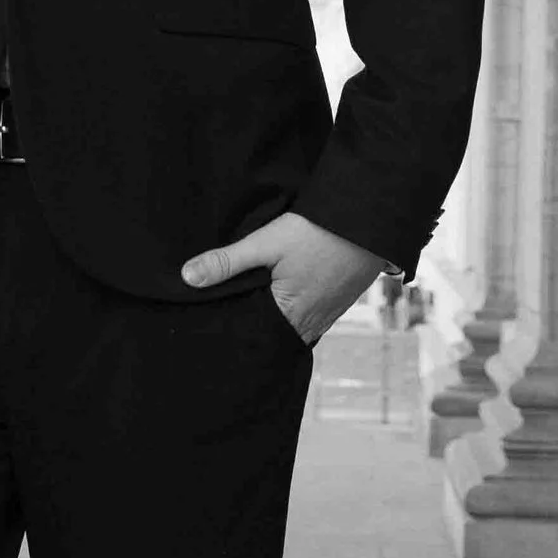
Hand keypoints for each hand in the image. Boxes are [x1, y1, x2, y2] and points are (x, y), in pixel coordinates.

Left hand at [180, 212, 388, 348]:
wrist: (370, 220)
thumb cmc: (318, 233)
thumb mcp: (266, 242)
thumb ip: (227, 262)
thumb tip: (187, 278)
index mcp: (290, 316)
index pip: (254, 338)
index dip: (236, 332)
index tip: (215, 328)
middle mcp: (312, 323)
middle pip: (274, 334)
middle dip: (254, 327)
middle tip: (227, 317)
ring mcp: (329, 313)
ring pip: (293, 324)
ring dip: (275, 317)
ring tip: (252, 304)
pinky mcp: (340, 300)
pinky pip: (311, 314)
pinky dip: (294, 308)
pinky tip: (282, 293)